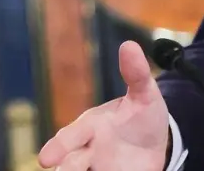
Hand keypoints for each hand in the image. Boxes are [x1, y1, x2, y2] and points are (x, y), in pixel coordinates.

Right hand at [38, 41, 168, 170]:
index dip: (57, 147)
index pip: (71, 136)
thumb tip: (129, 45)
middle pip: (69, 163)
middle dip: (67, 167)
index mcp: (92, 127)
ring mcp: (97, 168)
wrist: (159, 144)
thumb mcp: (144, 95)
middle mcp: (89, 151)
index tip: (44, 159)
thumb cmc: (142, 117)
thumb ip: (136, 74)